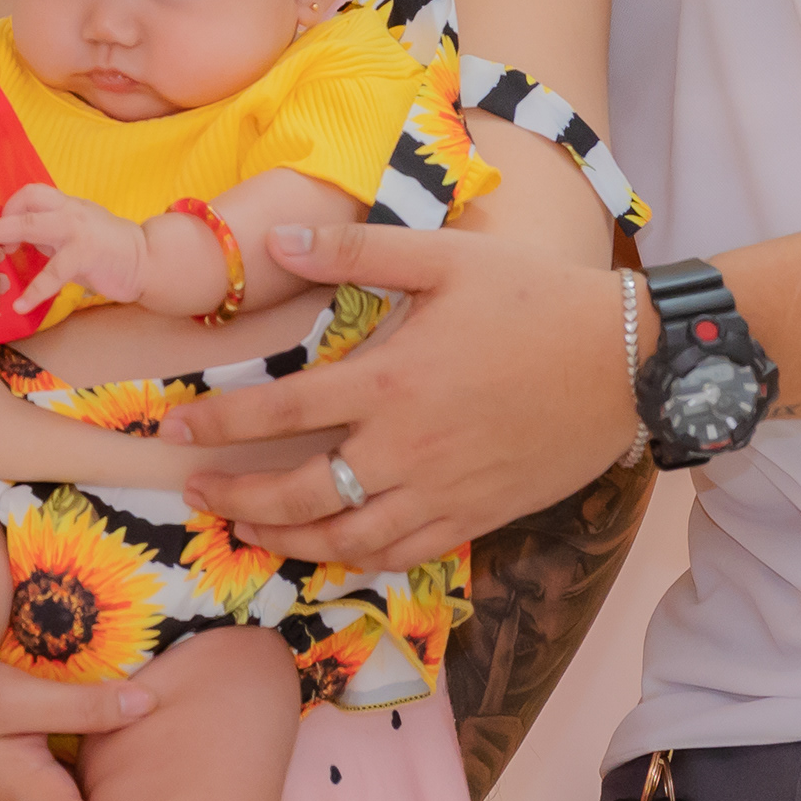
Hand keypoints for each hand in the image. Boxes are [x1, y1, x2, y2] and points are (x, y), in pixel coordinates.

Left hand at [0, 183, 140, 322]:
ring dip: (3, 239)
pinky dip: (34, 291)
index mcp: (67, 204)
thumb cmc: (110, 249)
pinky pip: (52, 272)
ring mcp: (77, 230)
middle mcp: (70, 210)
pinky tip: (21, 305)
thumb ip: (49, 231)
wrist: (148, 261)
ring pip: (30, 225)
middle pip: (25, 201)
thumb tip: (17, 236)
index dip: (9, 208)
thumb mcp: (76, 232)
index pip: (30, 192)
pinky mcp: (85, 254)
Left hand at [165, 221, 636, 573]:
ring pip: (345, 540)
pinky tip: (329, 553)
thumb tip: (279, 239)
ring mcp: (442, 491)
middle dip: (236, 499)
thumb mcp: (442, 256)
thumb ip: (354, 250)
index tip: (175, 431)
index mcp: (388, 381)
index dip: (218, 426)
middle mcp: (406, 449)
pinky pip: (402, 554)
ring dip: (285, 542)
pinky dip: (355, 561)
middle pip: (299, 494)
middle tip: (194, 493)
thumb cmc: (532, 300)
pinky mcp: (477, 517)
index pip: (278, 414)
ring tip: (246, 532)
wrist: (626, 362)